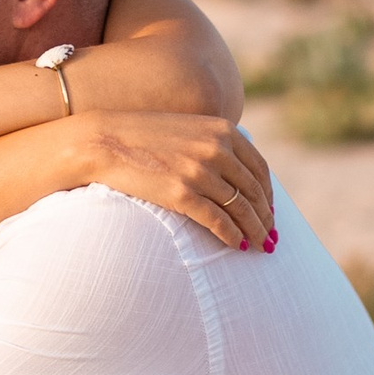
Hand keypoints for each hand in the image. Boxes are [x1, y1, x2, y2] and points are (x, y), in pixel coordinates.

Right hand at [73, 115, 278, 252]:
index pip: (259, 169)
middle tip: (269, 236)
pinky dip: (232, 236)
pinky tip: (236, 245)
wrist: (103, 141)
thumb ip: (213, 143)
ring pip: (240, 209)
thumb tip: (234, 171)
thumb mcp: (187, 128)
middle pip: (254, 191)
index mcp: (222, 131)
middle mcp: (216, 149)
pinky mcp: (181, 193)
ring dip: (254, 231)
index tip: (270, 211)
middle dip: (265, 217)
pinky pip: (217, 221)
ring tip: (259, 245)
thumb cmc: (142, 137)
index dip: (269, 194)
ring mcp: (199, 171)